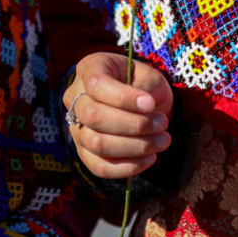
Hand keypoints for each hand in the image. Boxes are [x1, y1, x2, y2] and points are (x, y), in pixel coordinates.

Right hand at [63, 51, 172, 179]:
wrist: (133, 99)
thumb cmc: (141, 83)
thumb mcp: (148, 75)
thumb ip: (148, 87)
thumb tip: (148, 109)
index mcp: (89, 69)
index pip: (96, 85)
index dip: (124, 97)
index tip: (151, 104)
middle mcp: (74, 98)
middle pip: (93, 116)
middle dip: (134, 124)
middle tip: (163, 123)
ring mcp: (76, 127)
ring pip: (97, 143)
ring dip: (135, 146)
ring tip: (162, 140)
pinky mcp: (85, 152)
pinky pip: (99, 167)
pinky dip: (127, 166)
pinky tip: (150, 158)